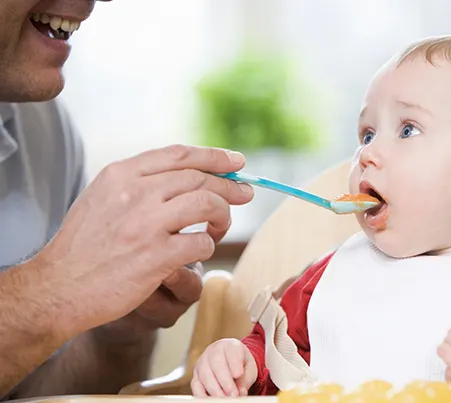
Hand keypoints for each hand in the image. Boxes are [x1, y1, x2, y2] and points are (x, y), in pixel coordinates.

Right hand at [34, 145, 253, 338]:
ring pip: (207, 203)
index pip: (179, 155)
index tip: (235, 162)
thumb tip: (189, 174)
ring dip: (223, 214)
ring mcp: (146, 224)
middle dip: (229, 185)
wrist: (59, 287)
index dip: (213, 156)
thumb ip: (139, 182)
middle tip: (245, 193)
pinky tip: (201, 250)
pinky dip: (208, 245)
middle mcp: (135, 193)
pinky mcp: (157, 255)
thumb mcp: (102, 198)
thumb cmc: (84, 245)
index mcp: (121, 174)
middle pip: (199, 177)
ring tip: (221, 226)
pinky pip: (201, 242)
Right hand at [191, 338, 257, 396]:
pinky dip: (203, 394)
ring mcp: (202, 362)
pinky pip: (196, 385)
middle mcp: (214, 351)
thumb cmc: (241, 365)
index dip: (234, 363)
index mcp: (230, 345)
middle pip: (216, 364)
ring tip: (225, 399)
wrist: (232, 363)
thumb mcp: (249, 370)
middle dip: (225, 381)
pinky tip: (212, 400)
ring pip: (205, 375)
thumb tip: (240, 392)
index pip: (231, 351)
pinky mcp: (196, 375)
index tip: (239, 374)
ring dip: (215, 389)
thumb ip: (245, 380)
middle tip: (233, 394)